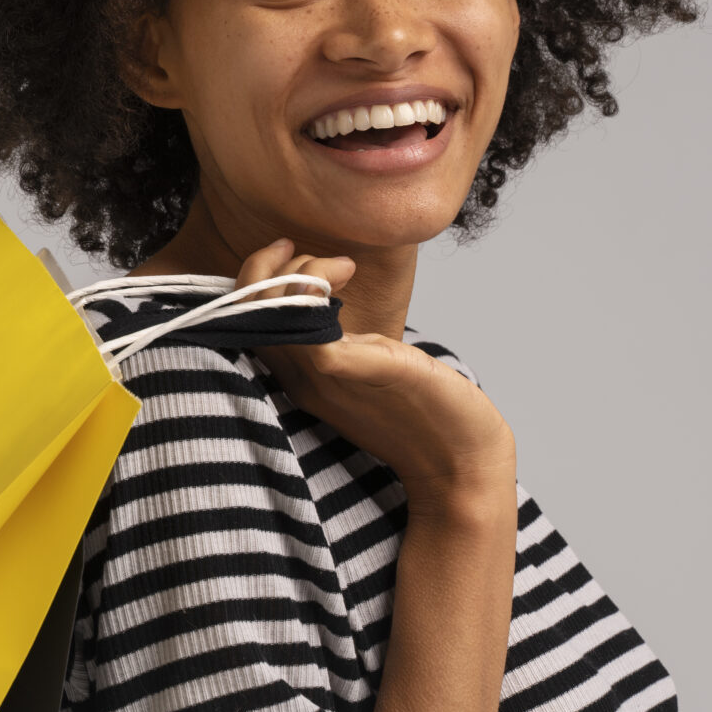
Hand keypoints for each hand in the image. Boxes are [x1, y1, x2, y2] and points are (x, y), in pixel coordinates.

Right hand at [233, 239, 515, 510]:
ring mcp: (322, 377)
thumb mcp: (371, 368)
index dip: (252, 280)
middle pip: (246, 316)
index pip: (247, 323)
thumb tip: (336, 303)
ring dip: (294, 275)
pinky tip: (345, 272)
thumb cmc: (428, 412)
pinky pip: (307, 328)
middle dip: (261, 270)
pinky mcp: (353, 370)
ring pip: (270, 315)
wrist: (464, 463)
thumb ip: (345, 343)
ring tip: (338, 267)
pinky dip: (313, 286)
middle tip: (294, 248)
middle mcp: (301, 379)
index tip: (285, 251)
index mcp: (301, 378)